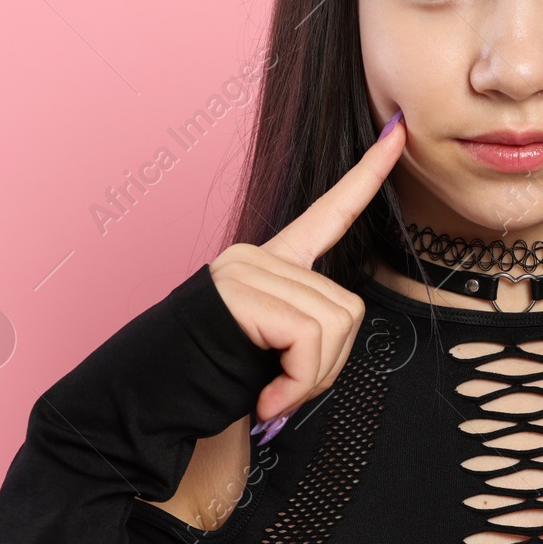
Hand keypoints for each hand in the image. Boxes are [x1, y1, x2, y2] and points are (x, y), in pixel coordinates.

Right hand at [209, 111, 405, 429]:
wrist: (146, 410)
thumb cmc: (210, 386)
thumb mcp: (272, 349)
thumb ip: (309, 326)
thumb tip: (338, 331)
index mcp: (271, 264)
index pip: (329, 212)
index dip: (368, 175)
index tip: (396, 132)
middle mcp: (258, 257)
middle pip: (347, 308)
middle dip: (325, 366)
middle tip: (283, 391)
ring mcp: (245, 269)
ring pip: (335, 325)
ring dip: (311, 379)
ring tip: (271, 395)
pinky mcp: (239, 292)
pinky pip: (310, 340)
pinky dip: (299, 383)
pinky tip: (266, 402)